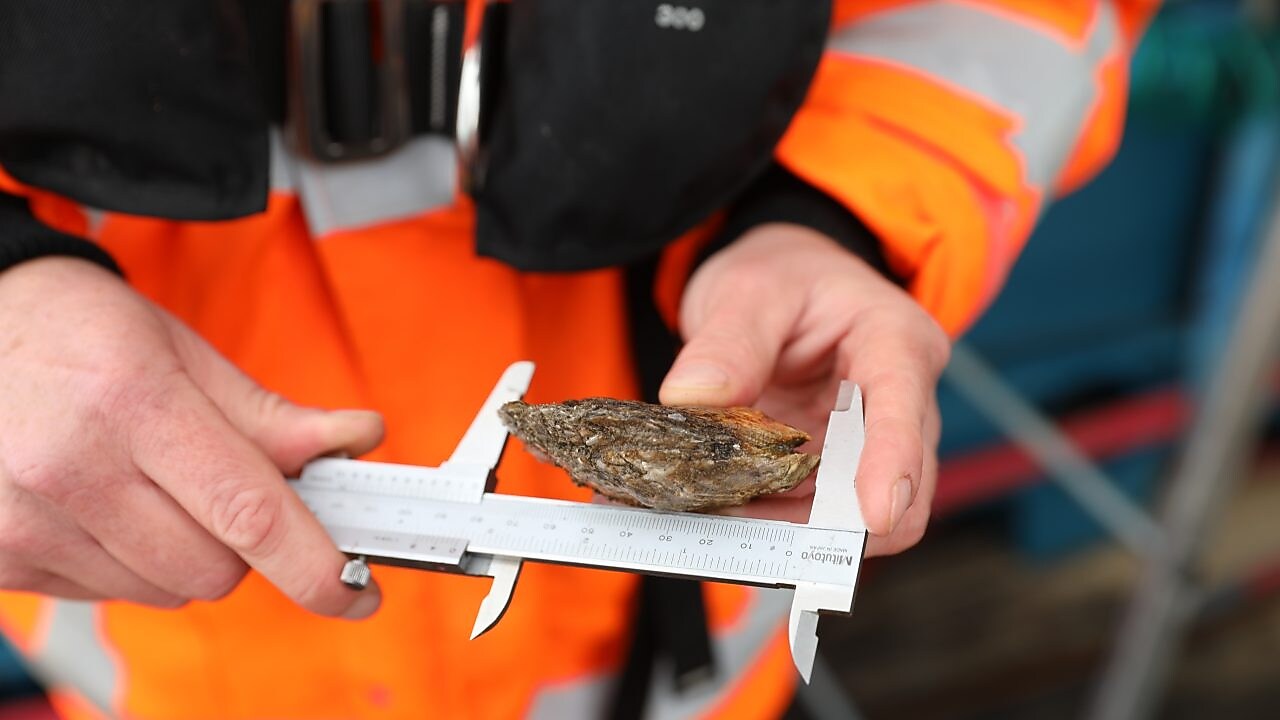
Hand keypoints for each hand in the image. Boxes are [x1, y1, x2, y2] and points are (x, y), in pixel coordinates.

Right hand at [0, 257, 384, 614]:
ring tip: (148, 483)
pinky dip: (132, 563)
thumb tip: (359, 440)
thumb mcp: (184, 352)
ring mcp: (26, 521)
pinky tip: (105, 504)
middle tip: (221, 487)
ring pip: (167, 592)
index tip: (358, 591)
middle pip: (214, 569)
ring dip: (186, 554)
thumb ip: (272, 415)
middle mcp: (70, 468)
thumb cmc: (83, 335)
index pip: (246, 511)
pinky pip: (111, 596)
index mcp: (133, 403)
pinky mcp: (1, 557)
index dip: (314, 563)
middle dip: (245, 543)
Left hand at [660, 225, 949, 556]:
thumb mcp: (749, 287)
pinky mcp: (834, 473)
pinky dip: (770, 524)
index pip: (904, 411)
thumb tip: (692, 397)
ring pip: (851, 517)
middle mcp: (900, 405)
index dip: (894, 465)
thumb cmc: (784, 275)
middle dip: (829, 521)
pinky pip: (811, 516)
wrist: (784, 285)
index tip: (876, 513)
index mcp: (896, 344)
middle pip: (897, 488)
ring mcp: (869, 448)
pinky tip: (720, 514)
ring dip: (788, 531)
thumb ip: (728, 341)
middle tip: (751, 530)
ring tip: (716, 518)